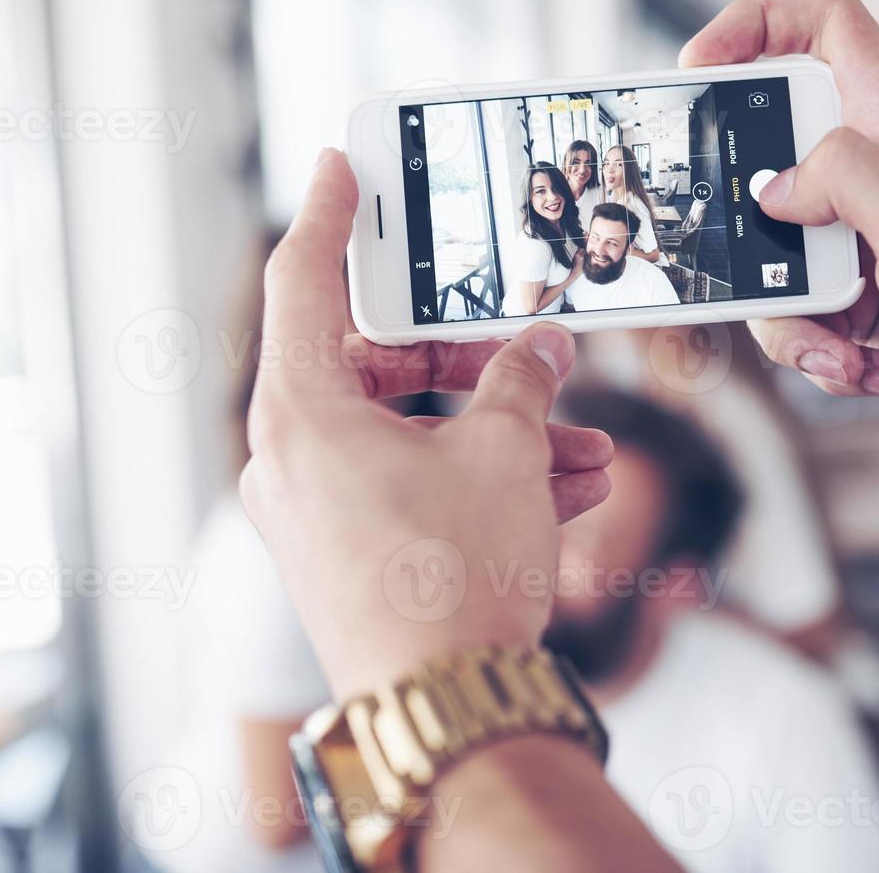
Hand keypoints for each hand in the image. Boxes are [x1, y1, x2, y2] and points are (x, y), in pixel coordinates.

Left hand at [239, 149, 612, 697]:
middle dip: (475, 362)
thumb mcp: (504, 455)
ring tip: (587, 446)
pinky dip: (479, 478)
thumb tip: (542, 349)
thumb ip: (521, 381)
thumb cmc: (453, 581)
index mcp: (300, 413)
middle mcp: (291, 458)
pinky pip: (413, 486)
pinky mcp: (348, 553)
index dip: (328, 214)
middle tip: (536, 350)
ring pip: (413, 435)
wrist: (447, 712)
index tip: (340, 165)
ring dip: (501, 432)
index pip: (303, 281)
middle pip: (381, 365)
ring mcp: (316, 511)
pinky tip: (566, 489)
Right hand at [681, 0, 878, 444]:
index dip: (754, 25)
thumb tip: (775, 189)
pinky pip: (794, 313)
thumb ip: (846, 182)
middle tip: (763, 263)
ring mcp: (860, 232)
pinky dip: (820, 351)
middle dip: (751, 227)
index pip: (825, 26)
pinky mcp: (854, 292)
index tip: (701, 67)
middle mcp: (877, 169)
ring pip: (769, 254)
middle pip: (767, 159)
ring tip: (846, 347)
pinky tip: (871, 365)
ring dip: (793, 318)